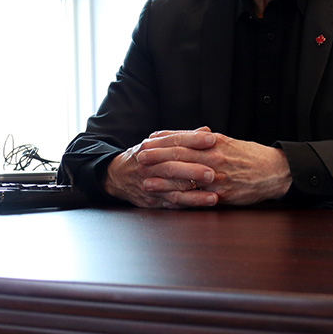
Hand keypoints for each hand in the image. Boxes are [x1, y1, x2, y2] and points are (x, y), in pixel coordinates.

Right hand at [103, 127, 219, 208]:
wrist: (118, 175)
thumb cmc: (145, 156)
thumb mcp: (158, 142)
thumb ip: (182, 138)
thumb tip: (206, 131)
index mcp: (151, 146)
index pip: (174, 141)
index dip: (193, 139)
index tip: (212, 139)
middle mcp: (148, 165)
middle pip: (172, 166)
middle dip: (193, 170)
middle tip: (213, 172)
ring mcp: (149, 183)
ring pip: (173, 188)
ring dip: (195, 193)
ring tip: (214, 194)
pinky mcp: (153, 200)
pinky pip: (173, 202)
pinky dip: (190, 202)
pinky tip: (205, 201)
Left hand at [136, 129, 292, 205]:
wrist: (274, 172)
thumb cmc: (250, 156)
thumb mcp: (228, 142)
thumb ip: (206, 139)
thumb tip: (188, 133)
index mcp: (214, 142)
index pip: (183, 138)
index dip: (163, 140)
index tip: (147, 140)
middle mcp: (214, 157)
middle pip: (180, 155)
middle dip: (157, 156)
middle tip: (139, 157)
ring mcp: (218, 176)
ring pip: (186, 176)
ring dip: (163, 178)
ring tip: (145, 179)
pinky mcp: (222, 194)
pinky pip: (198, 196)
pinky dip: (181, 197)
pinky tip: (168, 198)